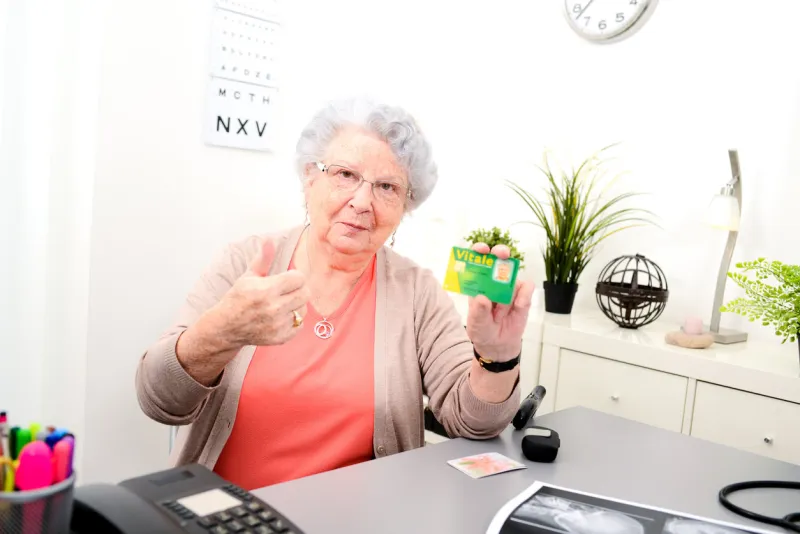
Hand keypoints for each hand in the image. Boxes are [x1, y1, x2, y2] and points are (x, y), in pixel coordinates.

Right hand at [212, 239, 309, 347]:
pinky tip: (282, 316)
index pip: (299, 278)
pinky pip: (300, 325)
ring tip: (284, 303)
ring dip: (297, 305)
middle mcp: (274, 308)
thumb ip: (262, 259)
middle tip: (288, 290)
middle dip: (298, 289)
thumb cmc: (237, 299)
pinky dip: (294, 320)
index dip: (294, 276)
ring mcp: (278, 325)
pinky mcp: (280, 338)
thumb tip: (269, 240)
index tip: (287, 278)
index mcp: (266, 290)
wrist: (226, 327)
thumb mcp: (248, 276)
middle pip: (305, 293)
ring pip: (304, 309)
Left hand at [466, 243, 534, 361]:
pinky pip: (526, 288)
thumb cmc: (483, 329)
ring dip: (508, 293)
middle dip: (500, 252)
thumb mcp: (476, 324)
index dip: (479, 250)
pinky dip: (523, 296)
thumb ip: (478, 312)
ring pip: (513, 277)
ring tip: (500, 314)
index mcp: (478, 282)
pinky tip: (517, 308)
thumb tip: (482, 298)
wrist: (498, 345)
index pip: (477, 260)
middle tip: (502, 254)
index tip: (482, 249)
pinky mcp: (524, 296)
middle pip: (498, 258)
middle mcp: (494, 280)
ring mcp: (510, 287)